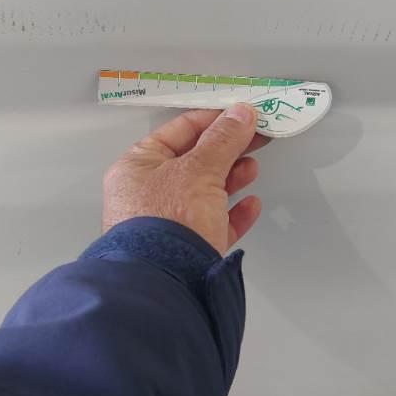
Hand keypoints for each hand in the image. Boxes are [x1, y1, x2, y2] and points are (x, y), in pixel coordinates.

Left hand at [102, 103, 268, 254]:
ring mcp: (165, 223)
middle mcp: (146, 193)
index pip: (179, 131)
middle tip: (257, 138)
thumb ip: (224, 139)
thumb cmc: (170, 218)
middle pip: (193, 161)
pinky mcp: (185, 249)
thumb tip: (241, 113)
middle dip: (227, 149)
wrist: (167, 282)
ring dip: (231, 177)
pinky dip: (232, 213)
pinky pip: (212, 224)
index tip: (242, 115)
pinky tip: (250, 205)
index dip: (214, 120)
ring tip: (252, 167)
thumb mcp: (200, 169)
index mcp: (138, 166)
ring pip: (204, 192)